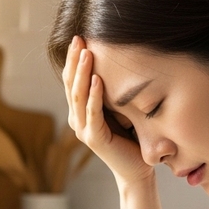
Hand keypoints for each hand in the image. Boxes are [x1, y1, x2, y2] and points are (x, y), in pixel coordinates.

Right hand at [62, 36, 153, 185]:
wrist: (137, 170)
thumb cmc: (131, 139)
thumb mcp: (121, 110)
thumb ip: (113, 93)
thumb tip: (120, 64)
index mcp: (81, 112)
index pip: (73, 80)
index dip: (74, 59)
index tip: (80, 37)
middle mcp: (78, 119)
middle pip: (71, 84)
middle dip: (74, 60)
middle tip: (78, 37)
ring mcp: (84, 130)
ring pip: (79, 95)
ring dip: (82, 72)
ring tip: (86, 52)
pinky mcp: (95, 139)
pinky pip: (93, 113)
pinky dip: (94, 95)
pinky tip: (97, 79)